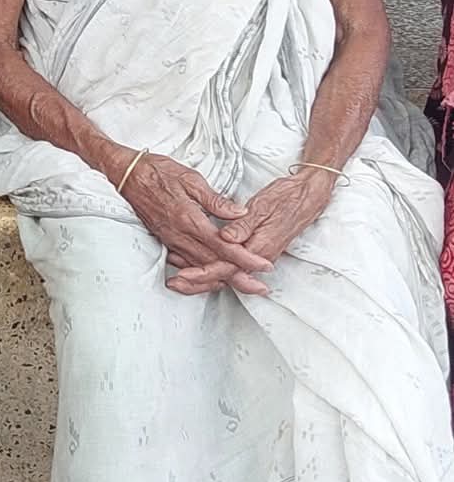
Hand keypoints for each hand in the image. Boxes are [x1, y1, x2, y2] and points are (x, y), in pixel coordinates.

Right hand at [116, 151, 271, 294]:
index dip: (245, 258)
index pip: (223, 245)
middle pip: (213, 263)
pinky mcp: (164, 239)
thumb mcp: (191, 178)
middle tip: (260, 286)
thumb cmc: (157, 171)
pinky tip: (211, 275)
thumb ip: (216, 200)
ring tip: (241, 284)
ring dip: (221, 277)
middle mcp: (179, 234)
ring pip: (199, 266)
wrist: (125, 174)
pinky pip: (185, 262)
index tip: (264, 265)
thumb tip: (240, 213)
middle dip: (239, 276)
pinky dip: (201, 272)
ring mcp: (170, 239)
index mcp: (189, 219)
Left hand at [167, 169, 332, 294]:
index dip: (203, 272)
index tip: (184, 275)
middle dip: (198, 282)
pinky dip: (213, 267)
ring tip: (179, 278)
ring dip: (203, 277)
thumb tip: (227, 238)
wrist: (308, 197)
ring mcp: (258, 255)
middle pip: (224, 276)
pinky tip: (197, 264)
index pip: (226, 266)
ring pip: (227, 273)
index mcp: (258, 246)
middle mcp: (258, 256)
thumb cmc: (286, 199)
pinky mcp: (256, 250)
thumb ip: (243, 224)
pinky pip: (232, 265)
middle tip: (174, 283)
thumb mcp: (263, 206)